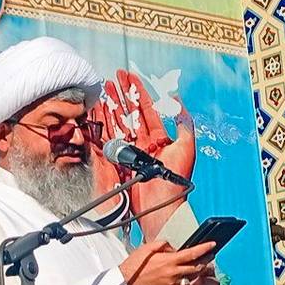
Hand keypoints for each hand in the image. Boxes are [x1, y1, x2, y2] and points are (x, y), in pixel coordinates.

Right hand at [96, 69, 196, 239]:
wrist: (161, 207)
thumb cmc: (175, 181)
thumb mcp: (186, 148)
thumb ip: (184, 124)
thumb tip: (178, 102)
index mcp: (160, 139)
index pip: (147, 109)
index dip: (138, 92)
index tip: (129, 77)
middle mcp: (144, 143)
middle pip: (130, 113)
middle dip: (121, 94)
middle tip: (113, 78)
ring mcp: (130, 152)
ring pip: (118, 123)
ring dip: (110, 106)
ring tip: (103, 90)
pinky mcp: (119, 161)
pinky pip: (109, 139)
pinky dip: (102, 125)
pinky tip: (97, 112)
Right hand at [118, 240, 214, 284]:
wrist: (126, 282)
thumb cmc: (134, 265)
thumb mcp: (148, 248)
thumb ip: (163, 245)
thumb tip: (172, 247)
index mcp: (169, 261)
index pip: (192, 254)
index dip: (205, 249)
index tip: (212, 245)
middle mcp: (173, 273)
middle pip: (197, 268)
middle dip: (206, 261)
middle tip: (210, 255)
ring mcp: (171, 283)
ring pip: (189, 277)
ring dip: (195, 270)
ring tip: (197, 264)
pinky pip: (178, 283)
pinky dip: (180, 278)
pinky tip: (176, 274)